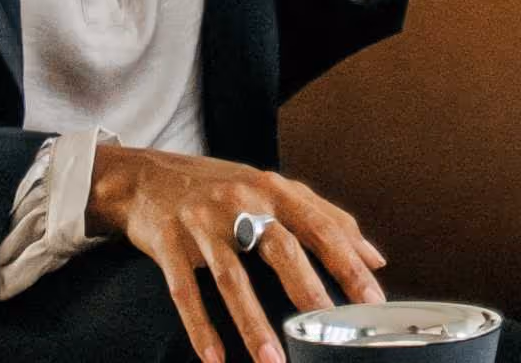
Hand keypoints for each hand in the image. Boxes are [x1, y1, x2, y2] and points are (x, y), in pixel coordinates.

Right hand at [88, 145, 386, 362]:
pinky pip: (185, 292)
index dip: (348, 263)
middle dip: (306, 289)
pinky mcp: (168, 243)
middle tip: (326, 326)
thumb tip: (376, 257)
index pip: (319, 226)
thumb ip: (326, 217)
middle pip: (278, 248)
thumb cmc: (219, 187)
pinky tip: (214, 358)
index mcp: (271, 190)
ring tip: (274, 360)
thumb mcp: (272, 190)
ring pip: (231, 278)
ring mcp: (200, 223)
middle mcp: (238, 202)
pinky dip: (200, 327)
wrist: (144, 176)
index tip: (372, 300)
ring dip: (252, 323)